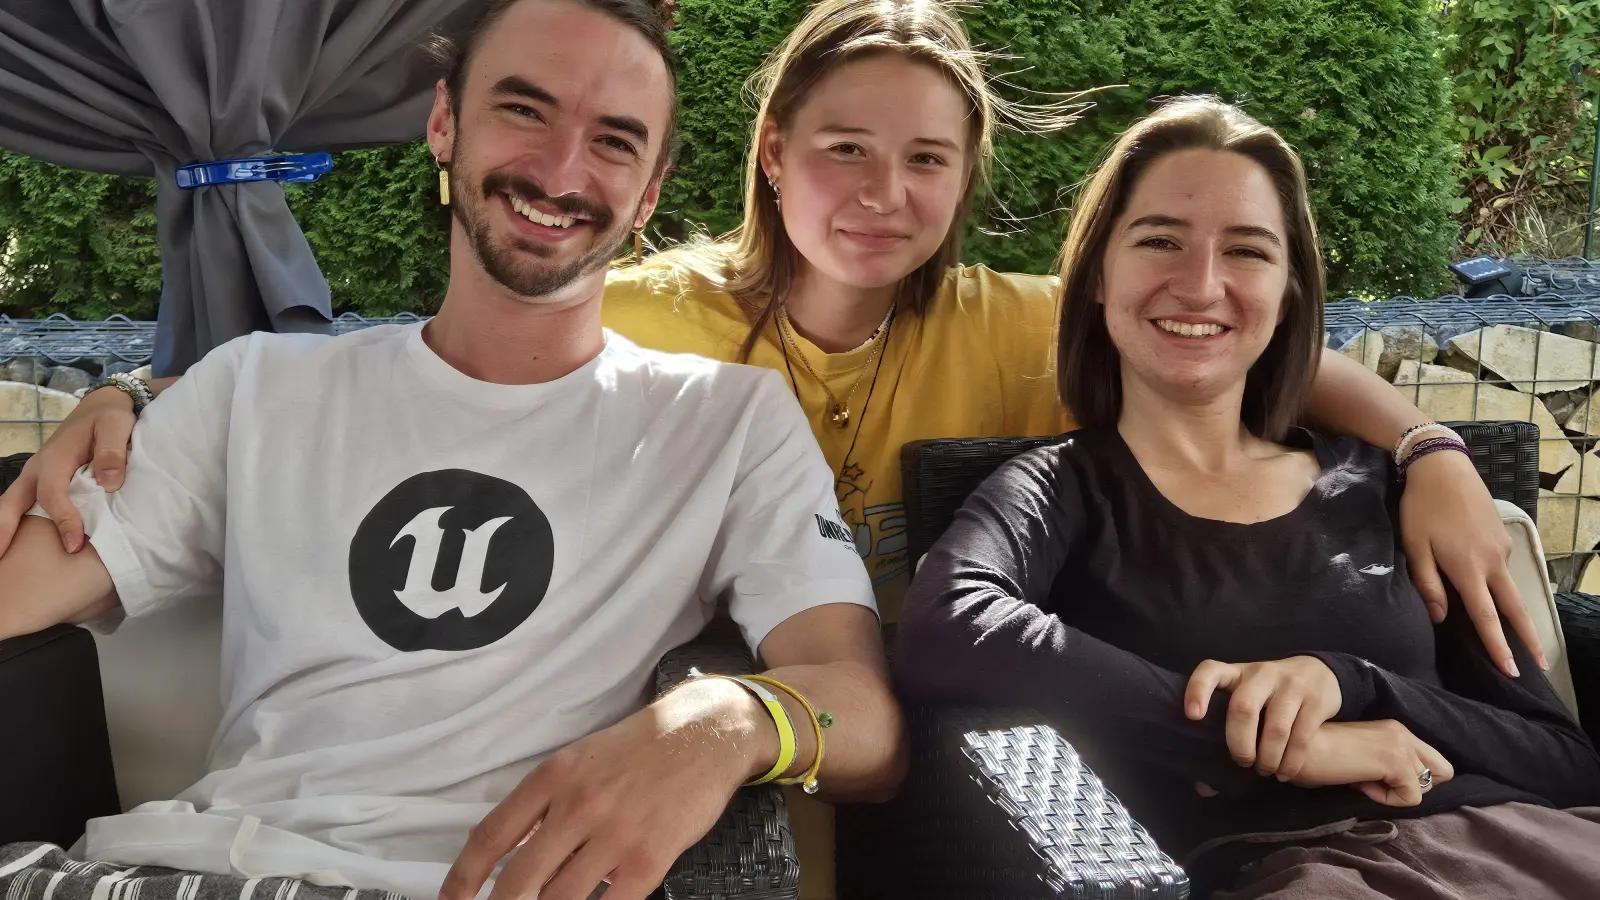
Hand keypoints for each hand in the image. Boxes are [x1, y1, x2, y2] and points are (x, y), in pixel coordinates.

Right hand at [0, 385, 137, 556]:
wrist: (100, 407)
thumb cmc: (108, 418)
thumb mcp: (115, 426)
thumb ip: (112, 451)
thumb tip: (110, 483)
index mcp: (55, 459)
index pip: (53, 494)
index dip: (63, 520)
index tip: (74, 544)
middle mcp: (37, 470)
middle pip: (12, 503)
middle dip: (3, 531)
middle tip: (1, 562)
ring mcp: (35, 476)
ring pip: (12, 505)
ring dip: (3, 530)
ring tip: (2, 561)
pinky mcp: (41, 482)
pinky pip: (22, 505)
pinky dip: (14, 524)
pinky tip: (15, 548)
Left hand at [440, 678, 766, 899]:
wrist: (706, 732)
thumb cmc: (641, 748)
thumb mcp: (581, 759)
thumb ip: (543, 802)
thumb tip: (502, 847)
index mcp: (553, 777)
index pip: (491, 836)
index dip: (463, 877)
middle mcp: (577, 805)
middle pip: (519, 879)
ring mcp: (615, 833)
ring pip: (560, 899)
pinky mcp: (650, 856)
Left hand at [1186, 656, 1340, 780]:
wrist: (1318, 672)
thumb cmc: (1268, 694)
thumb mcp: (1246, 696)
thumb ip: (1225, 730)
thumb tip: (1205, 786)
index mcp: (1236, 672)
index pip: (1210, 671)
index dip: (1197, 691)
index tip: (1192, 717)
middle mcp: (1261, 674)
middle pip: (1243, 709)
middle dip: (1239, 744)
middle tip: (1242, 762)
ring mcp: (1291, 685)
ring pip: (1275, 728)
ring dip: (1268, 758)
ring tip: (1265, 770)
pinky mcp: (1316, 701)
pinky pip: (1301, 737)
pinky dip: (1290, 762)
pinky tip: (1283, 773)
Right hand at [1290, 720, 1453, 805]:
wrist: (1297, 749)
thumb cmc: (1317, 756)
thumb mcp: (1360, 755)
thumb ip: (1384, 764)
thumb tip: (1402, 786)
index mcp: (1394, 728)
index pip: (1432, 760)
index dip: (1410, 777)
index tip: (1374, 775)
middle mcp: (1403, 732)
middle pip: (1442, 772)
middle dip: (1414, 785)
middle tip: (1377, 781)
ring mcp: (1402, 746)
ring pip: (1425, 787)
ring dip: (1395, 791)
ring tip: (1362, 780)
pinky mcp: (1397, 764)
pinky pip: (1411, 798)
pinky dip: (1386, 799)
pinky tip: (1360, 785)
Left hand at [1400, 449, 1544, 676]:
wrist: (1443, 468)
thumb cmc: (1422, 508)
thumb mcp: (1415, 547)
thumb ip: (1428, 584)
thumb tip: (1442, 618)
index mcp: (1469, 569)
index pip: (1487, 618)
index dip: (1498, 646)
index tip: (1511, 669)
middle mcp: (1493, 562)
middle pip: (1515, 608)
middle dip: (1527, 638)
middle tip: (1538, 663)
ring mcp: (1502, 548)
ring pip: (1511, 588)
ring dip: (1517, 613)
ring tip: (1519, 637)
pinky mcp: (1504, 537)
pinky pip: (1502, 568)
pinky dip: (1501, 585)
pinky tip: (1490, 589)